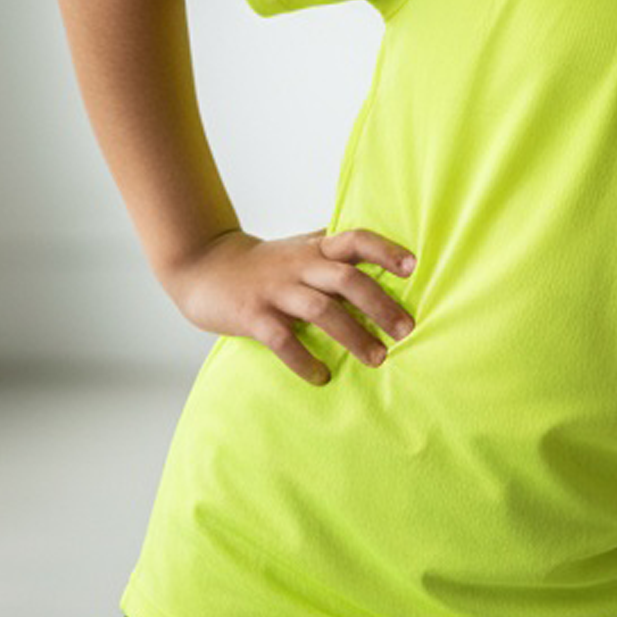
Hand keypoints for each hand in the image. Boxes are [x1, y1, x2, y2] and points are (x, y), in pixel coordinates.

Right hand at [163, 227, 417, 385]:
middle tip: (406, 331)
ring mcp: (276, 291)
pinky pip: (283, 340)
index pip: (356, 239)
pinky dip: (304, 361)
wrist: (203, 265)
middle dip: (380, 305)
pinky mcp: (252, 316)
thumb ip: (335, 250)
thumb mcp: (301, 248)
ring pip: (321, 310)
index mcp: (316, 250)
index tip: (413, 267)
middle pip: (347, 279)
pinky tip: (322, 376)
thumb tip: (383, 253)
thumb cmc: (265, 263)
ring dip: (353, 335)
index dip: (385, 250)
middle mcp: (299, 267)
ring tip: (378, 358)